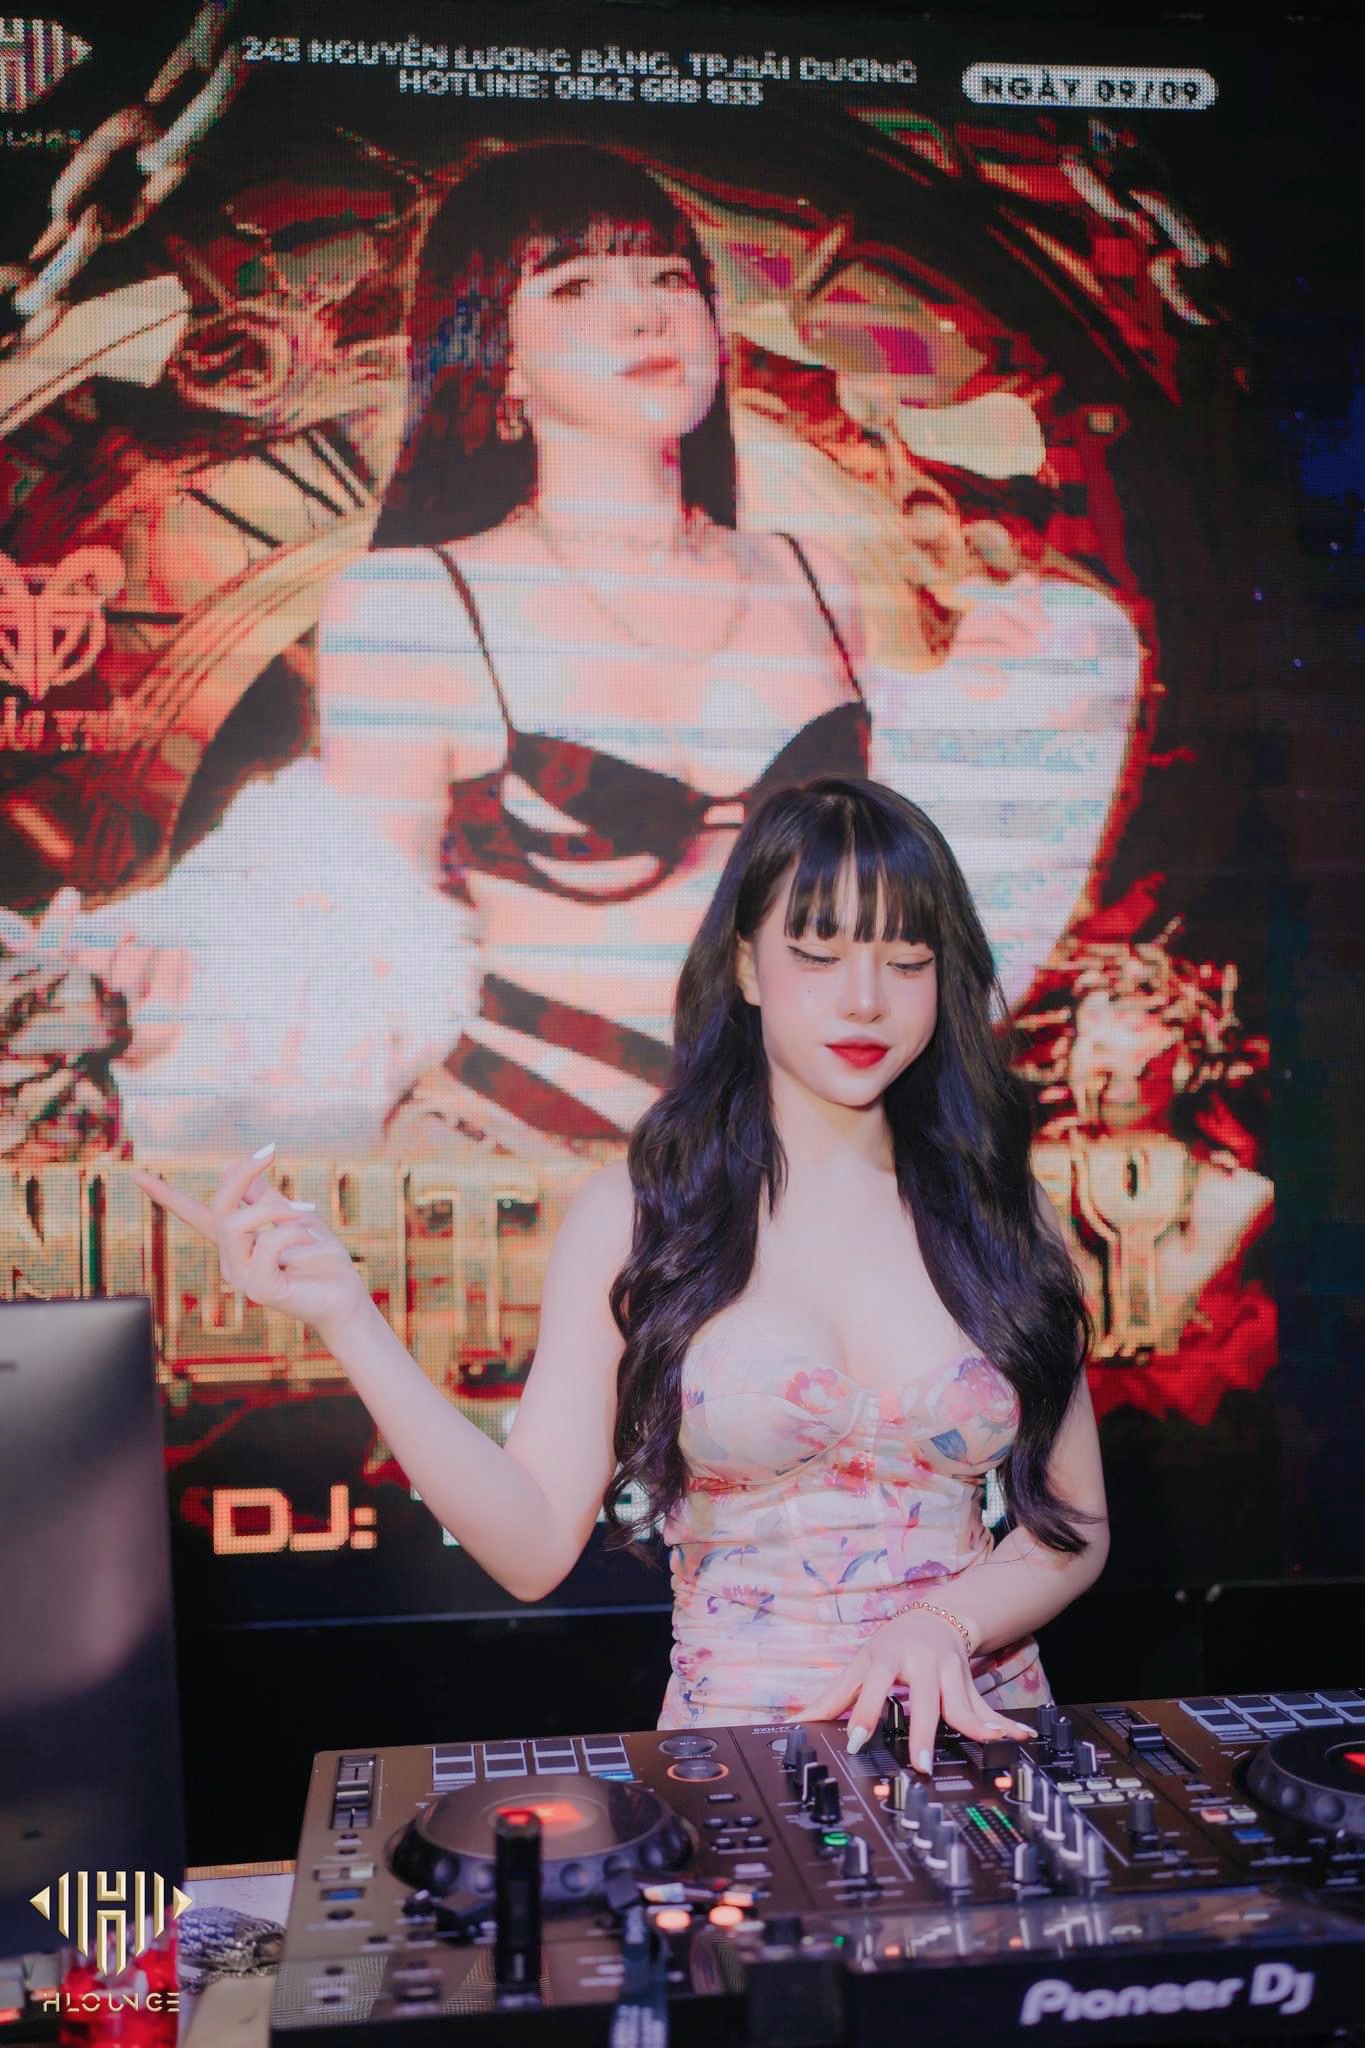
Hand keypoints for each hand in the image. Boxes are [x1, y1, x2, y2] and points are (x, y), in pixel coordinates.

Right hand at [129, 1146, 371, 1333]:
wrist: (345, 1296)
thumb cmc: (320, 1260)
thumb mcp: (292, 1216)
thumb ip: (264, 1196)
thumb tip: (232, 1165)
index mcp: (236, 1243)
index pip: (194, 1215)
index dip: (166, 1196)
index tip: (136, 1174)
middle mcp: (231, 1261)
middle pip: (217, 1208)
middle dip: (241, 1174)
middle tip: (270, 1150)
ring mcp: (242, 1278)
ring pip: (236, 1224)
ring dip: (276, 1209)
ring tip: (307, 1212)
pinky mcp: (260, 1291)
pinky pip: (265, 1246)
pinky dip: (291, 1234)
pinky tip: (311, 1242)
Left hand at [800, 1609, 1033, 1773]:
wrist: (935, 1617)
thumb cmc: (892, 1646)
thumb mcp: (860, 1664)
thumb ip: (832, 1698)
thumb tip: (796, 1724)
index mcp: (889, 1657)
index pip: (874, 1686)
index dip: (864, 1713)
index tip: (856, 1741)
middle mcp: (923, 1663)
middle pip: (924, 1698)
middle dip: (924, 1729)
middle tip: (921, 1762)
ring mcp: (950, 1673)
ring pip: (962, 1703)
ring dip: (974, 1726)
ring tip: (985, 1745)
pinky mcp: (970, 1684)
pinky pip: (987, 1707)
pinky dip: (1003, 1723)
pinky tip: (1019, 1735)